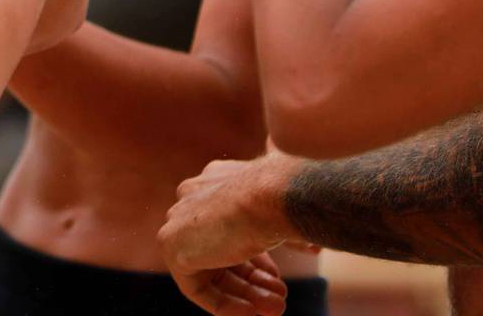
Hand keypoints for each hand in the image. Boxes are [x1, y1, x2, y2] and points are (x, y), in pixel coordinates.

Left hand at [160, 156, 297, 315]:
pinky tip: (252, 313)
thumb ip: (286, 229)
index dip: (257, 257)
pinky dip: (223, 303)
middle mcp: (196, 195)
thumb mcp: (289, 214)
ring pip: (212, 269)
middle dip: (254, 280)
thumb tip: (311, 247)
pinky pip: (195, 285)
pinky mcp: (171, 244)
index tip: (277, 277)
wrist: (271, 195)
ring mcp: (180, 219)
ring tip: (277, 309)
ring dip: (246, 295)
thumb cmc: (287, 199)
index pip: (232, 226)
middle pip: (222, 249)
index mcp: (219, 179)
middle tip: (281, 298)